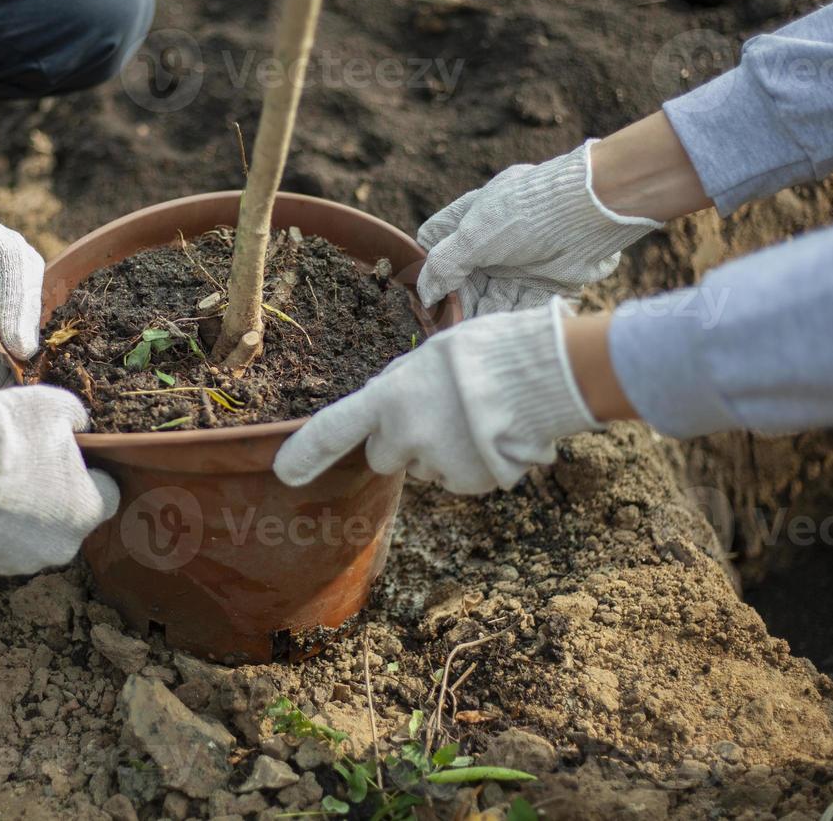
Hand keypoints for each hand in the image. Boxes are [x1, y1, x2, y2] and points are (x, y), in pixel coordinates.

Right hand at [0, 387, 119, 574]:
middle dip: (53, 492)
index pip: (105, 494)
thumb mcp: (53, 405)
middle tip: (28, 459)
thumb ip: (75, 417)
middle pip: (65, 516)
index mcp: (86, 512)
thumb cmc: (5, 436)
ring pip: (27, 530)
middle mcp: (57, 547)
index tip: (69, 454)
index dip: (89, 471)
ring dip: (18, 508)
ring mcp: (15, 560)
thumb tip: (76, 425)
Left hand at [273, 300, 599, 493]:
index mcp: (389, 397)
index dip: (305, 453)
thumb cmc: (488, 350)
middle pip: (383, 456)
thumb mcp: (430, 354)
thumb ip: (401, 387)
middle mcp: (406, 436)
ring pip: (425, 468)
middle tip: (435, 412)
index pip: (334, 429)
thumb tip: (390, 408)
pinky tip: (491, 433)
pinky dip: (471, 463)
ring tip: (474, 416)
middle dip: (400, 443)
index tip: (285, 472)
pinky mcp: (471, 483)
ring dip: (440, 451)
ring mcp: (439, 464)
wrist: (547, 373)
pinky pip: (459, 478)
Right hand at [416, 142, 660, 317]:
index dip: (427, 264)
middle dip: (457, 299)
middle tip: (447, 322)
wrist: (591, 214)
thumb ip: (443, 265)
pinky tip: (500, 331)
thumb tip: (424, 293)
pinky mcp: (547, 280)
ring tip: (472, 332)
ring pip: (493, 293)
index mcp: (475, 215)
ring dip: (482, 313)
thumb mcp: (473, 235)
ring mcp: (522, 259)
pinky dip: (510, 318)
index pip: (438, 238)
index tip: (422, 291)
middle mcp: (497, 238)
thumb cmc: (526, 213)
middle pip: (466, 275)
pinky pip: (522, 304)